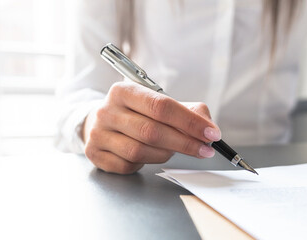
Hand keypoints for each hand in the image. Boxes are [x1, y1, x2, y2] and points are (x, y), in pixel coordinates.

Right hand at [81, 82, 220, 173]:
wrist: (100, 122)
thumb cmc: (136, 113)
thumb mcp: (158, 103)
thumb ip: (186, 111)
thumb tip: (208, 126)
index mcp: (123, 91)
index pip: (161, 106)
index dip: (189, 122)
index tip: (211, 134)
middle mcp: (107, 111)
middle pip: (152, 131)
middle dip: (184, 143)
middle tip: (205, 150)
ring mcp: (98, 133)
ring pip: (140, 151)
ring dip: (165, 154)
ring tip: (173, 150)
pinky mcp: (94, 153)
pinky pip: (128, 165)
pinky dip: (144, 163)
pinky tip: (149, 155)